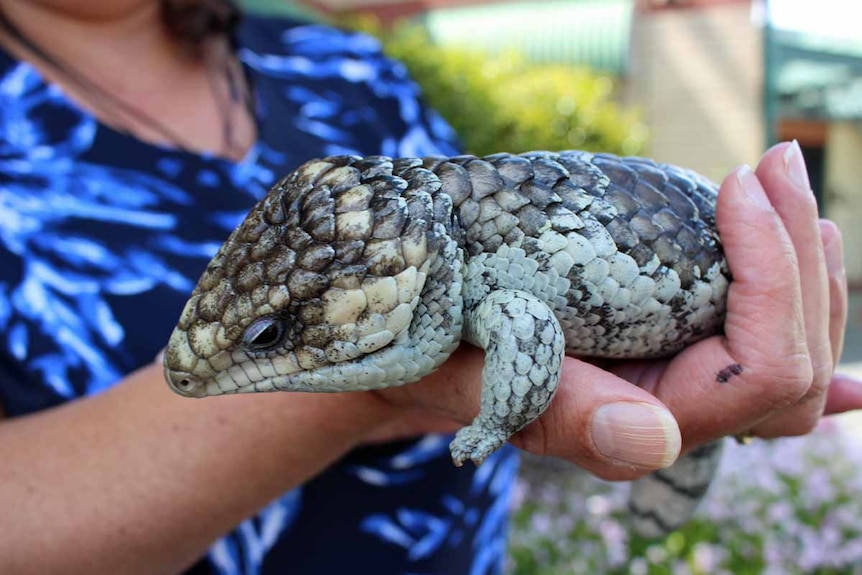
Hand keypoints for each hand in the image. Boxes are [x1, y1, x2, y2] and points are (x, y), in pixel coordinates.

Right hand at [370, 142, 861, 479]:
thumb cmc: (445, 354)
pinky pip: (758, 356)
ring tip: (788, 193)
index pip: (760, 372)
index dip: (771, 277)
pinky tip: (821, 298)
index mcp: (637, 426)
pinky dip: (797, 312)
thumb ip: (561, 412)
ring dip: (806, 271)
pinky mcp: (666, 358)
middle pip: (794, 363)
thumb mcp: (483, 372)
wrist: (427, 351)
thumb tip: (656, 438)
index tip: (734, 185)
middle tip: (774, 166)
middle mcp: (671, 417)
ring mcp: (675, 389)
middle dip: (799, 259)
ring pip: (791, 359)